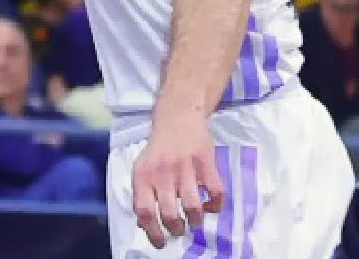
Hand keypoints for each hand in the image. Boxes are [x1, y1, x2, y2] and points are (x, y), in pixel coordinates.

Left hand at [130, 110, 224, 248]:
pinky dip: (215, 206)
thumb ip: (143, 194)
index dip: (152, 232)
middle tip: (179, 229)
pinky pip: (215, 193)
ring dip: (195, 220)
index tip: (160, 243)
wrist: (178, 116)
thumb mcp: (143, 167)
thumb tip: (144, 225)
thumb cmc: (158, 148)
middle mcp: (163, 173)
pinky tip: (210, 205)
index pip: (144, 211)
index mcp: (143, 175)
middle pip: (170, 213)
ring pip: (193, 207)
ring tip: (194, 220)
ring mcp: (186, 168)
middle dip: (176, 229)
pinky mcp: (206, 164)